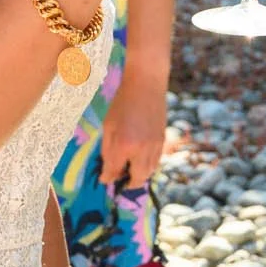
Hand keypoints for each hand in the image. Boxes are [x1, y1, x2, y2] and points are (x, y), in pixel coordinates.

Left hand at [100, 64, 168, 186]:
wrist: (146, 83)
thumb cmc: (122, 102)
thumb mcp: (108, 126)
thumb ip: (107, 151)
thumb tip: (108, 171)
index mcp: (123, 145)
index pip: (114, 172)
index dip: (107, 178)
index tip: (103, 178)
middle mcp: (141, 149)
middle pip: (136, 179)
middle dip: (126, 183)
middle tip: (118, 179)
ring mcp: (154, 146)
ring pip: (148, 172)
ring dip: (138, 175)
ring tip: (128, 170)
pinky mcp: (162, 141)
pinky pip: (156, 161)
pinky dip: (147, 166)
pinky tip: (138, 159)